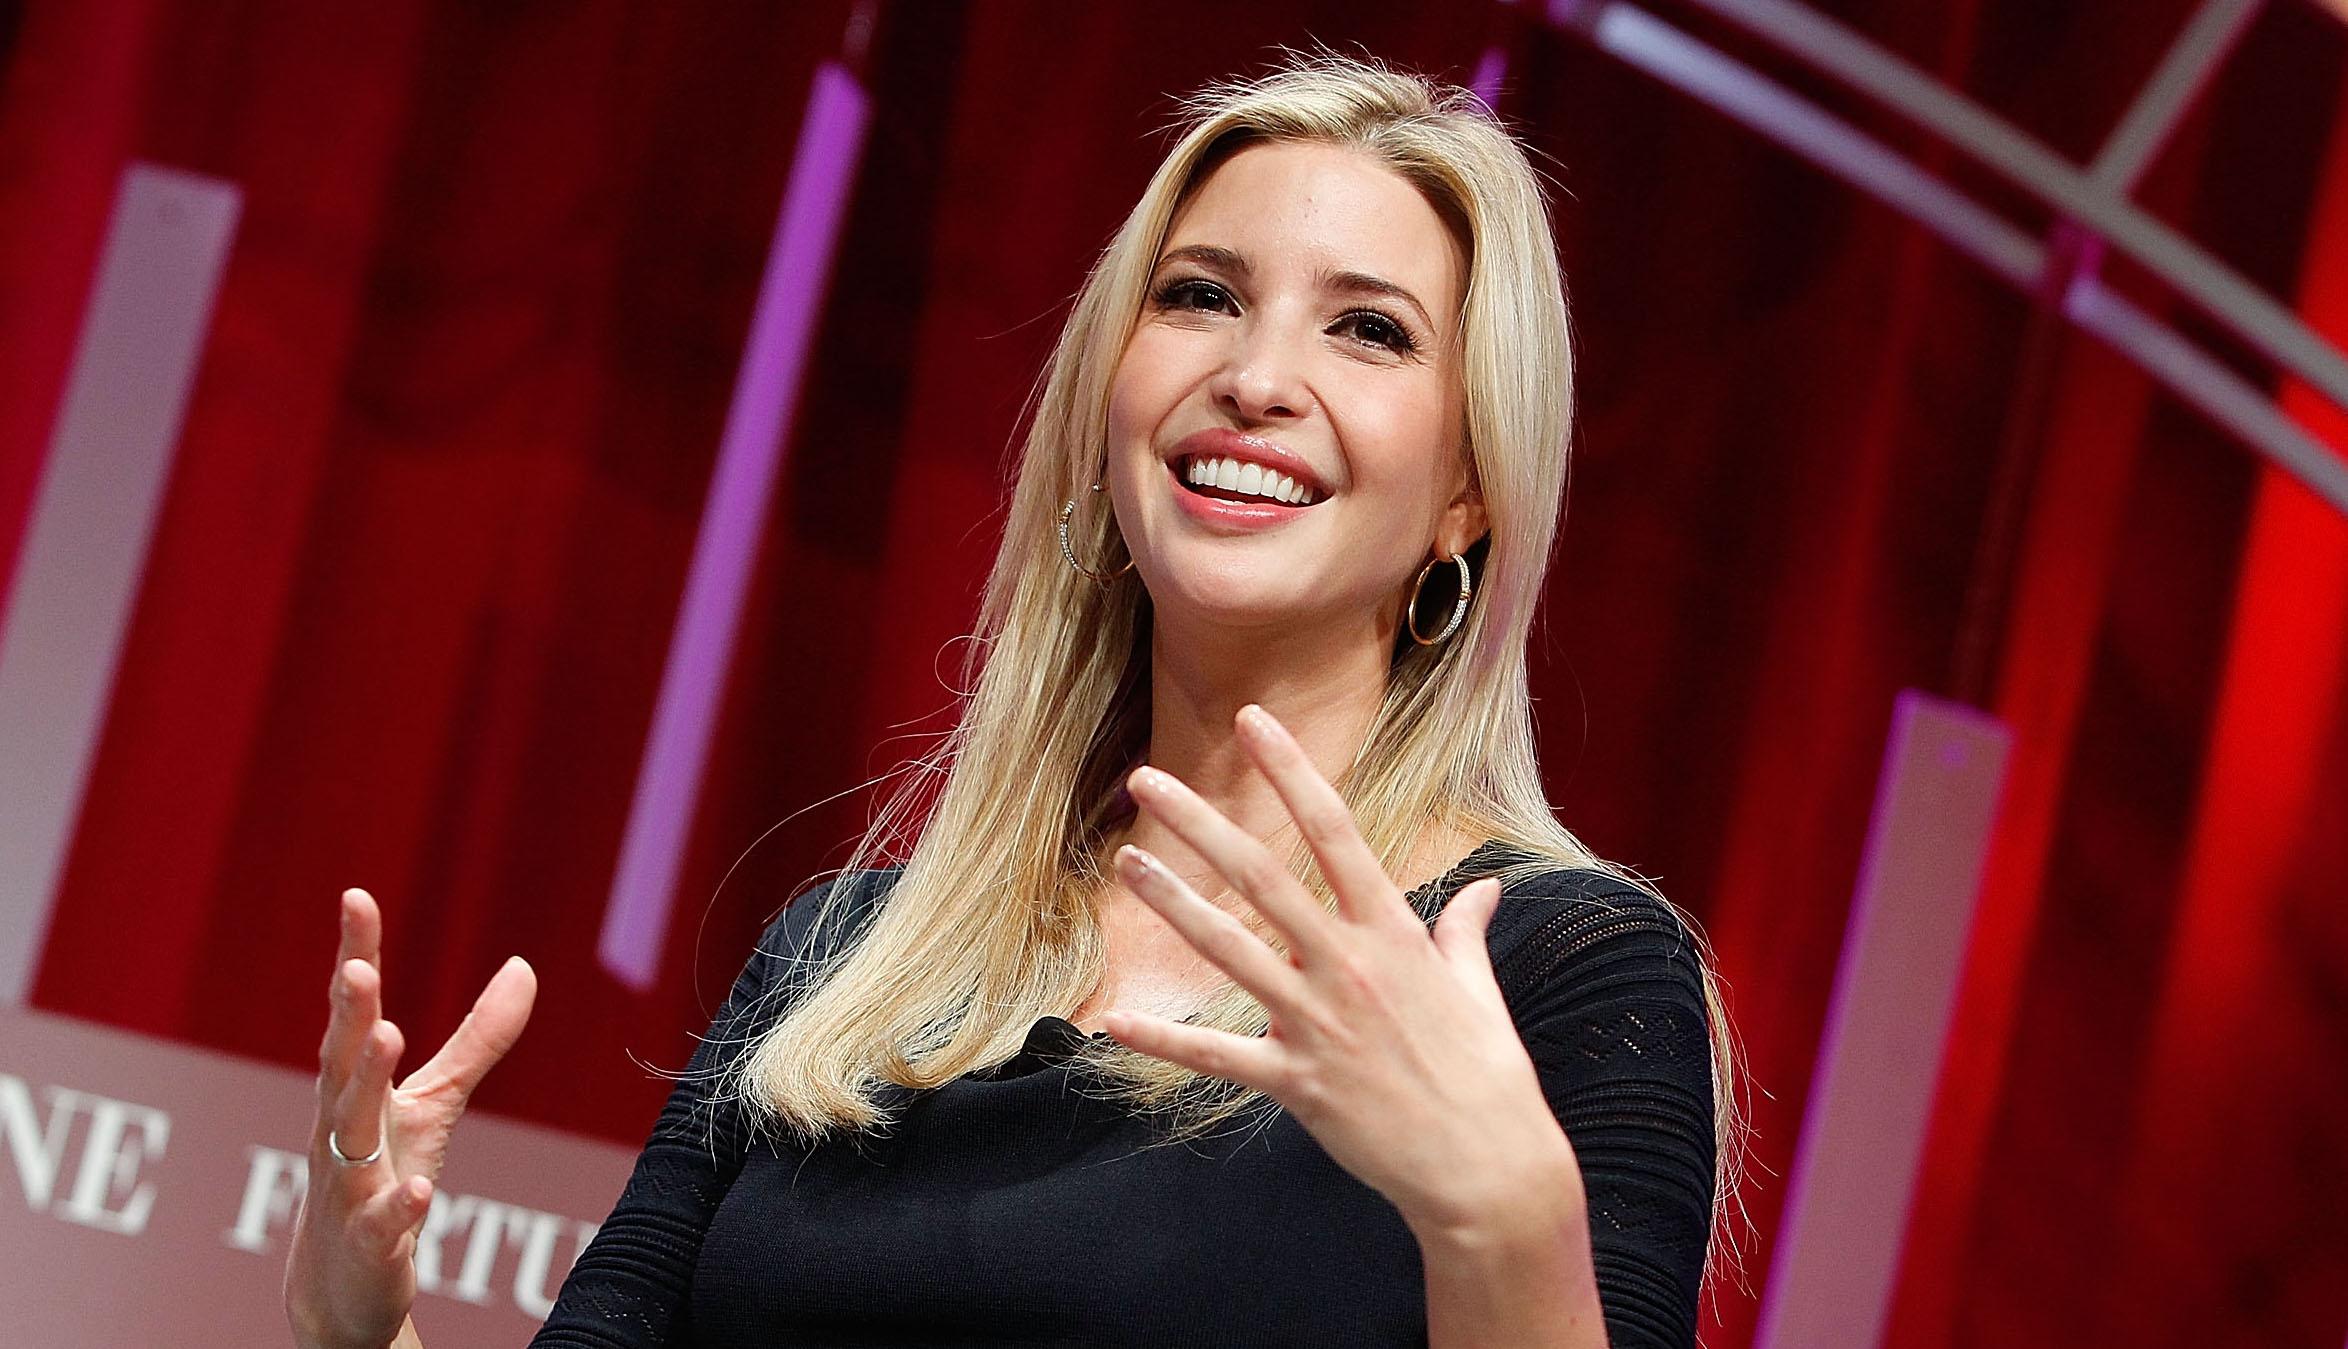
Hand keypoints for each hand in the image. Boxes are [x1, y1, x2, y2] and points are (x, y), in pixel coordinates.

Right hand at [285, 888, 535, 1348]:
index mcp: (353, 1089)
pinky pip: (378, 1225)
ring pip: (350, 1134)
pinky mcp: (367, 1245)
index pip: (352, 1016)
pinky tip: (415, 1192)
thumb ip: (477, 1039)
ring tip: (385, 1036)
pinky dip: (394, 1208)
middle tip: (359, 967)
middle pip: (341, 1063)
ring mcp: (347, 1188)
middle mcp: (340, 1129)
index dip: (353, 957)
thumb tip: (522, 966)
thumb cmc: (381, 1176)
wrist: (342, 1286)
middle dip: (350, 1014)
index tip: (355, 897)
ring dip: (365, 1086)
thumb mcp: (436, 1103)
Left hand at [1103, 705, 1583, 1237]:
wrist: (1489, 1168)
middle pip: (1263, 877)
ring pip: (1230, 950)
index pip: (1335, 831)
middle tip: (1147, 778)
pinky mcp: (1298, 1082)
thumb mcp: (1478, 990)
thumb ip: (1464, 932)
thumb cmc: (1489, 1076)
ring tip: (1126, 861)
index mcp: (1393, 933)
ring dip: (1173, 903)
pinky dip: (1165, 1041)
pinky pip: (1218, 1057)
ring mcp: (1318, 1024)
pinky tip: (1116, 1020)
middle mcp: (1348, 966)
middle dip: (1201, 823)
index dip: (1291, 772)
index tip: (1254, 722)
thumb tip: (1486, 888)